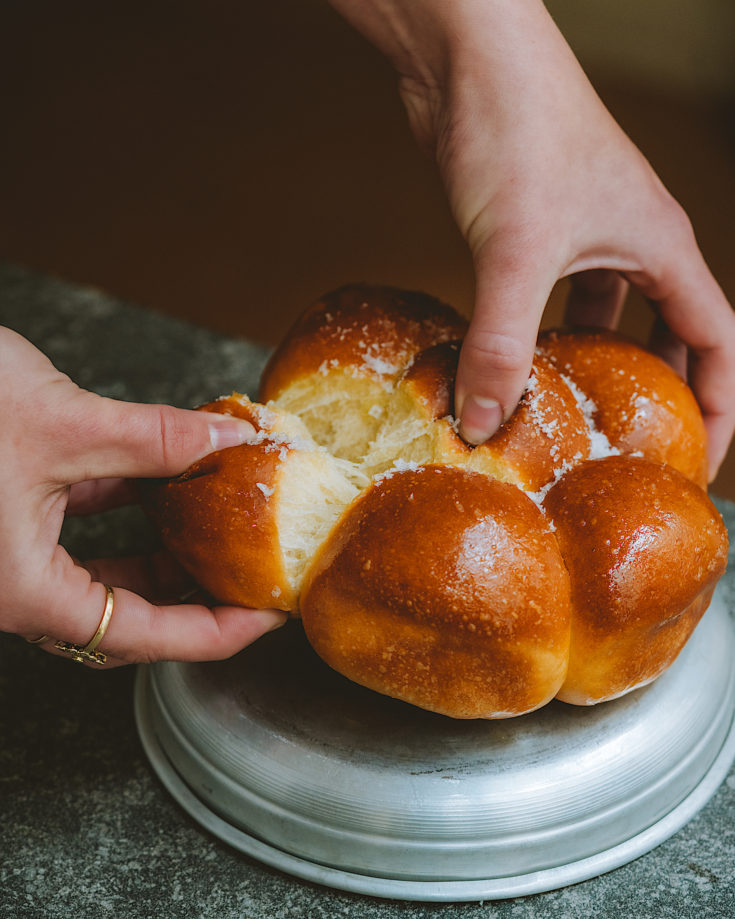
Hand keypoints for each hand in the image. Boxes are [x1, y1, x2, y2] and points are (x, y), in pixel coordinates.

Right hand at [1, 327, 285, 666]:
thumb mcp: (61, 422)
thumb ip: (154, 438)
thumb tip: (228, 438)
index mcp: (21, 590)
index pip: (138, 637)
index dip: (214, 632)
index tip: (266, 618)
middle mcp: (12, 583)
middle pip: (123, 614)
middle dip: (193, 598)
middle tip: (251, 579)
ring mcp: (6, 549)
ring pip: (101, 571)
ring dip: (162, 551)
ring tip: (222, 531)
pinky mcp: (4, 509)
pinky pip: (77, 524)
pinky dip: (124, 503)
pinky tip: (163, 476)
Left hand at [329, 0, 734, 479]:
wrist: (469, 58)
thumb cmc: (519, 129)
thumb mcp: (515, 252)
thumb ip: (500, 343)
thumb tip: (484, 423)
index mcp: (661, 247)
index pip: (717, 342)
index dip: (718, 404)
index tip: (700, 457)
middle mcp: (632, 242)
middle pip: (667, 333)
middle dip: (655, 391)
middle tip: (631, 446)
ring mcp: (583, 233)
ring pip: (605, 316)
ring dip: (592, 363)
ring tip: (570, 416)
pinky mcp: (534, 228)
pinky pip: (552, 296)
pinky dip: (540, 333)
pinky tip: (513, 359)